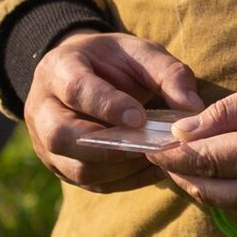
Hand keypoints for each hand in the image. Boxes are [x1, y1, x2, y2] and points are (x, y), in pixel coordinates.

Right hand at [25, 30, 204, 191]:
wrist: (85, 73)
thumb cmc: (114, 61)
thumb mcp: (141, 52)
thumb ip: (168, 73)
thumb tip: (194, 108)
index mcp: (58, 69)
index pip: (75, 90)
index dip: (107, 106)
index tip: (140, 117)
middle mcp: (42, 109)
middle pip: (61, 136)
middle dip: (108, 146)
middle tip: (149, 145)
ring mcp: (46, 143)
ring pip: (76, 168)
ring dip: (121, 168)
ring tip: (157, 157)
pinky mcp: (61, 166)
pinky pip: (90, 184)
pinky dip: (124, 180)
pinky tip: (152, 169)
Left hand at [149, 73, 236, 236]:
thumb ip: (230, 111)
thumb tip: (185, 130)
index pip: (205, 159)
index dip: (173, 154)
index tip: (150, 146)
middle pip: (206, 189)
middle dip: (181, 172)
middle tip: (165, 155)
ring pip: (222, 205)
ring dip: (203, 185)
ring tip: (194, 163)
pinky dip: (229, 196)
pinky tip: (228, 176)